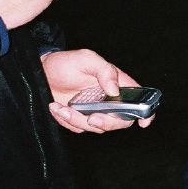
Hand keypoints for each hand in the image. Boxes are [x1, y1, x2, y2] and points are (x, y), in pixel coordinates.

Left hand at [40, 49, 155, 133]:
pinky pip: (79, 128)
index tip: (142, 122)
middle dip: (107, 123)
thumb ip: (105, 71)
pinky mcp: (79, 118)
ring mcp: (95, 110)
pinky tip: (57, 108)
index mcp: (117, 83)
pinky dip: (67, 121)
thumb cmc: (65, 63)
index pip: (139, 98)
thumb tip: (114, 90)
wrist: (41, 72)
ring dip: (79, 121)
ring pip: (98, 127)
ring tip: (62, 107)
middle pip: (121, 120)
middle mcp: (109, 99)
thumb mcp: (86, 59)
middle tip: (91, 118)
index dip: (146, 112)